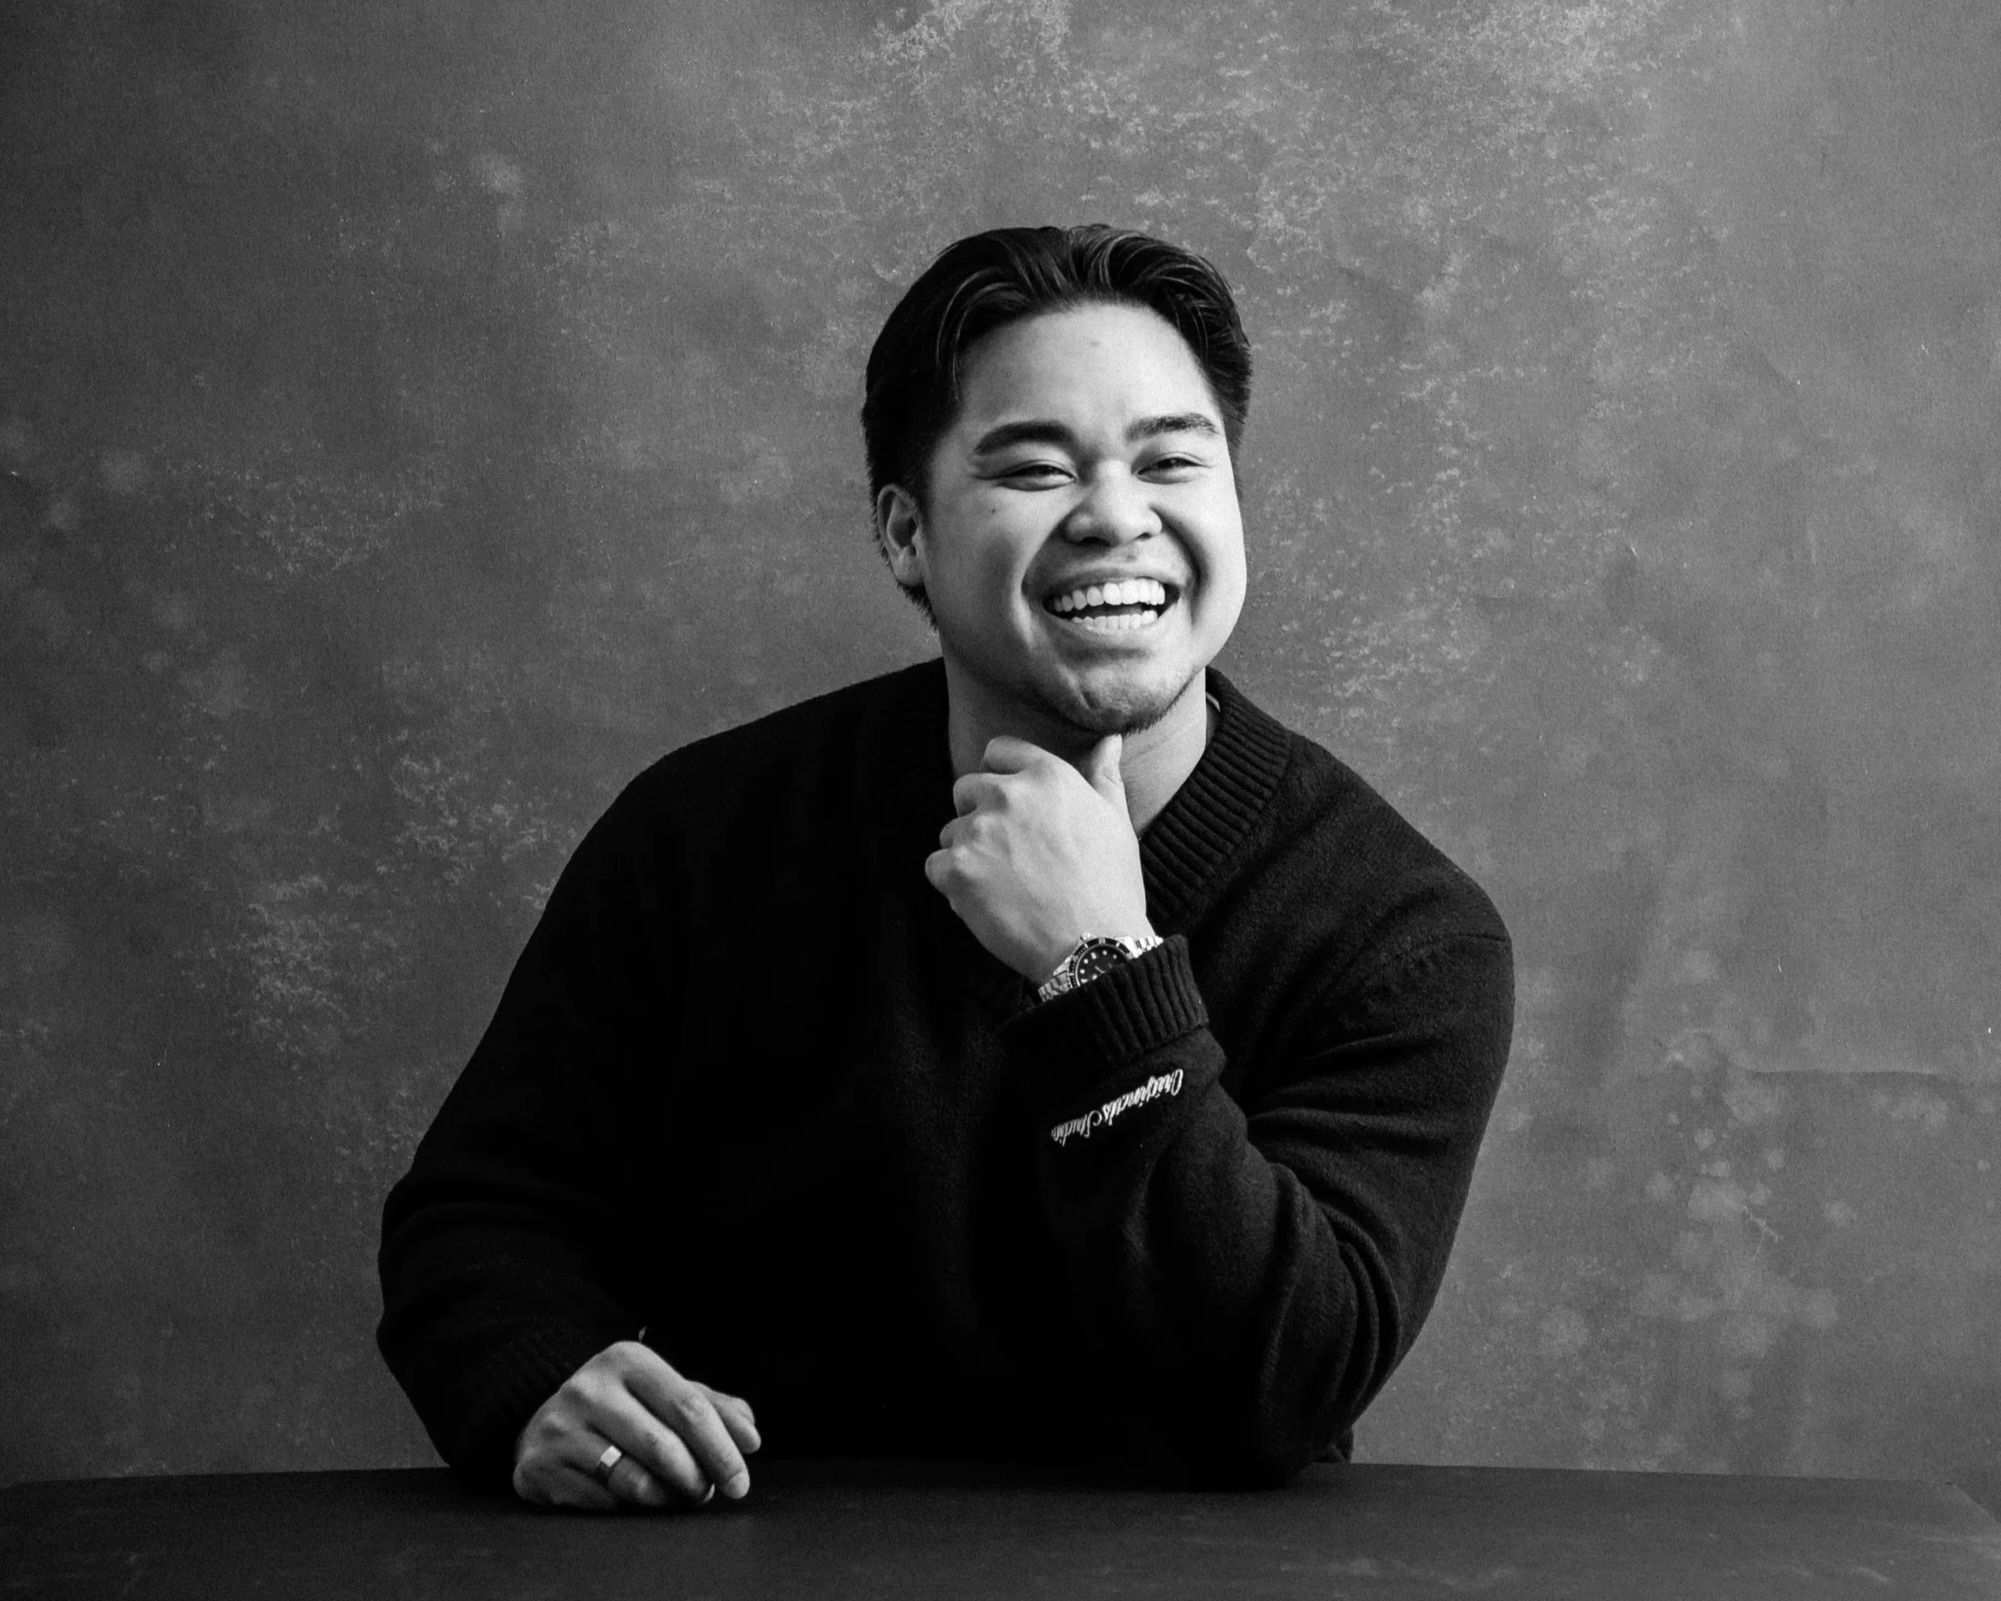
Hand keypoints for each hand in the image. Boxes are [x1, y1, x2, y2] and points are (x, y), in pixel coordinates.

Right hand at [511, 1341, 759, 1511]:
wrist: (545, 1420)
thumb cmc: (621, 1407)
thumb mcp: (663, 1392)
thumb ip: (712, 1408)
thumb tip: (750, 1438)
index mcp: (627, 1360)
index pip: (688, 1407)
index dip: (722, 1449)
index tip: (740, 1481)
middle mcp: (589, 1388)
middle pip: (664, 1447)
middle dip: (696, 1480)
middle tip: (706, 1493)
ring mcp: (560, 1427)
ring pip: (634, 1480)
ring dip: (667, 1499)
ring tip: (675, 1496)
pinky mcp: (540, 1467)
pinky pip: (603, 1502)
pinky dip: (628, 1508)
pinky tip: (632, 1498)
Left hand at [925, 733, 1153, 982]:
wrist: (1094, 944)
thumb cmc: (1109, 885)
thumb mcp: (1115, 821)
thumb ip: (1103, 775)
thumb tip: (1109, 739)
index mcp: (1046, 776)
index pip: (998, 750)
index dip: (1000, 775)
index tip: (1010, 803)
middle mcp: (1007, 794)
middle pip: (966, 789)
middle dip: (980, 816)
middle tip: (1008, 853)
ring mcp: (977, 831)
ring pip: (950, 832)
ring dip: (967, 853)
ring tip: (1002, 884)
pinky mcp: (955, 869)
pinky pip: (935, 866)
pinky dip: (952, 885)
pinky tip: (985, 901)